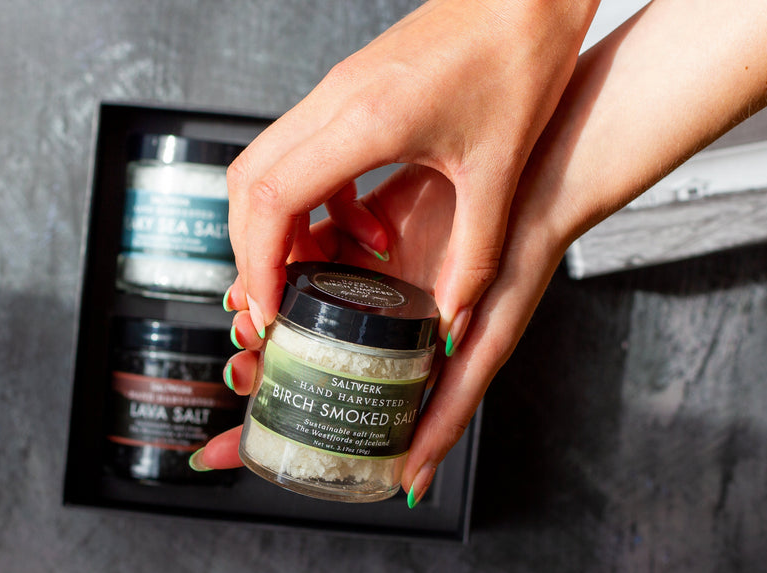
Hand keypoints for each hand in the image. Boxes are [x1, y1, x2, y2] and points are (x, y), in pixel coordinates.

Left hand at [200, 164, 566, 507]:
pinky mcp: (361, 224)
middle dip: (262, 363)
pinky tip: (273, 258)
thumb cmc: (519, 266)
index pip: (328, 395)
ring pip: (296, 293)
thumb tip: (408, 489)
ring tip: (245, 318)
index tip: (235, 440)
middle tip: (243, 370)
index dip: (278, 415)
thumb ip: (447, 416)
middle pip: (301, 347)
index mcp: (395, 354)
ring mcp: (363, 273)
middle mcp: (374, 318)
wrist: (535, 180)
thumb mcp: (484, 348)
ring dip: (265, 305)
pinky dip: (289, 249)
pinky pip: (311, 237)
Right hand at [227, 0, 599, 353]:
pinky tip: (365, 229)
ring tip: (324, 271)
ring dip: (283, 226)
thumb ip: (475, 256)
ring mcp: (337, 91)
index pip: (272, 198)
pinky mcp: (350, 90)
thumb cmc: (518, 61)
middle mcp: (336, 100)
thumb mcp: (499, 174)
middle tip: (278, 298)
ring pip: (268, 165)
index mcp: (366, 121)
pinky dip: (319, 202)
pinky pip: (305, 152)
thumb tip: (454, 317)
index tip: (268, 305)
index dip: (258, 261)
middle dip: (254, 250)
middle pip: (248, 182)